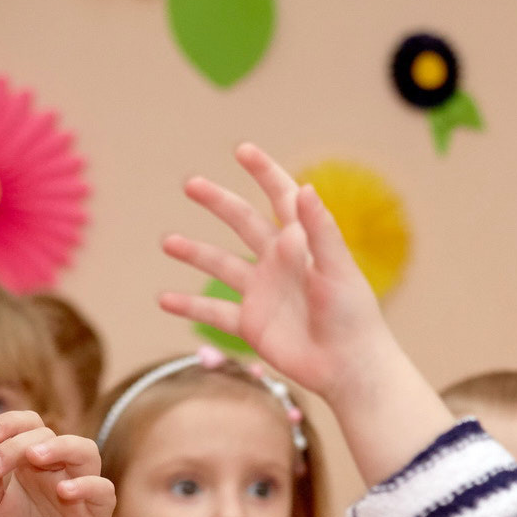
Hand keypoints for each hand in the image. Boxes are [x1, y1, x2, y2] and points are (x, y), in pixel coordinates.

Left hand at [0, 410, 113, 516]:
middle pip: (49, 435)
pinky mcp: (97, 514)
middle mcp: (57, 471)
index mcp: (31, 465)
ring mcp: (80, 489)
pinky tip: (63, 493)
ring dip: (60, 447)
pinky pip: (102, 489)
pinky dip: (86, 485)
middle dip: (20, 443)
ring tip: (35, 457)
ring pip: (85, 450)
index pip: (29, 425)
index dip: (10, 422)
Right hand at [158, 144, 403, 405]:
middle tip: (190, 184)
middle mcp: (279, 263)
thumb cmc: (353, 317)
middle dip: (219, 201)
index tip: (243, 150)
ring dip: (194, 252)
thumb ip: (320, 230)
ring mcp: (262, 293)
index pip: (281, 198)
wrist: (349, 367)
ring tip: (167, 241)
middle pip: (243, 222)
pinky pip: (214, 313)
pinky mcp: (252, 324)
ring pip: (221, 265)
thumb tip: (305, 186)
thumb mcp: (337, 269)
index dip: (264, 173)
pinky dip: (189, 306)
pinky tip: (164, 299)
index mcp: (303, 244)